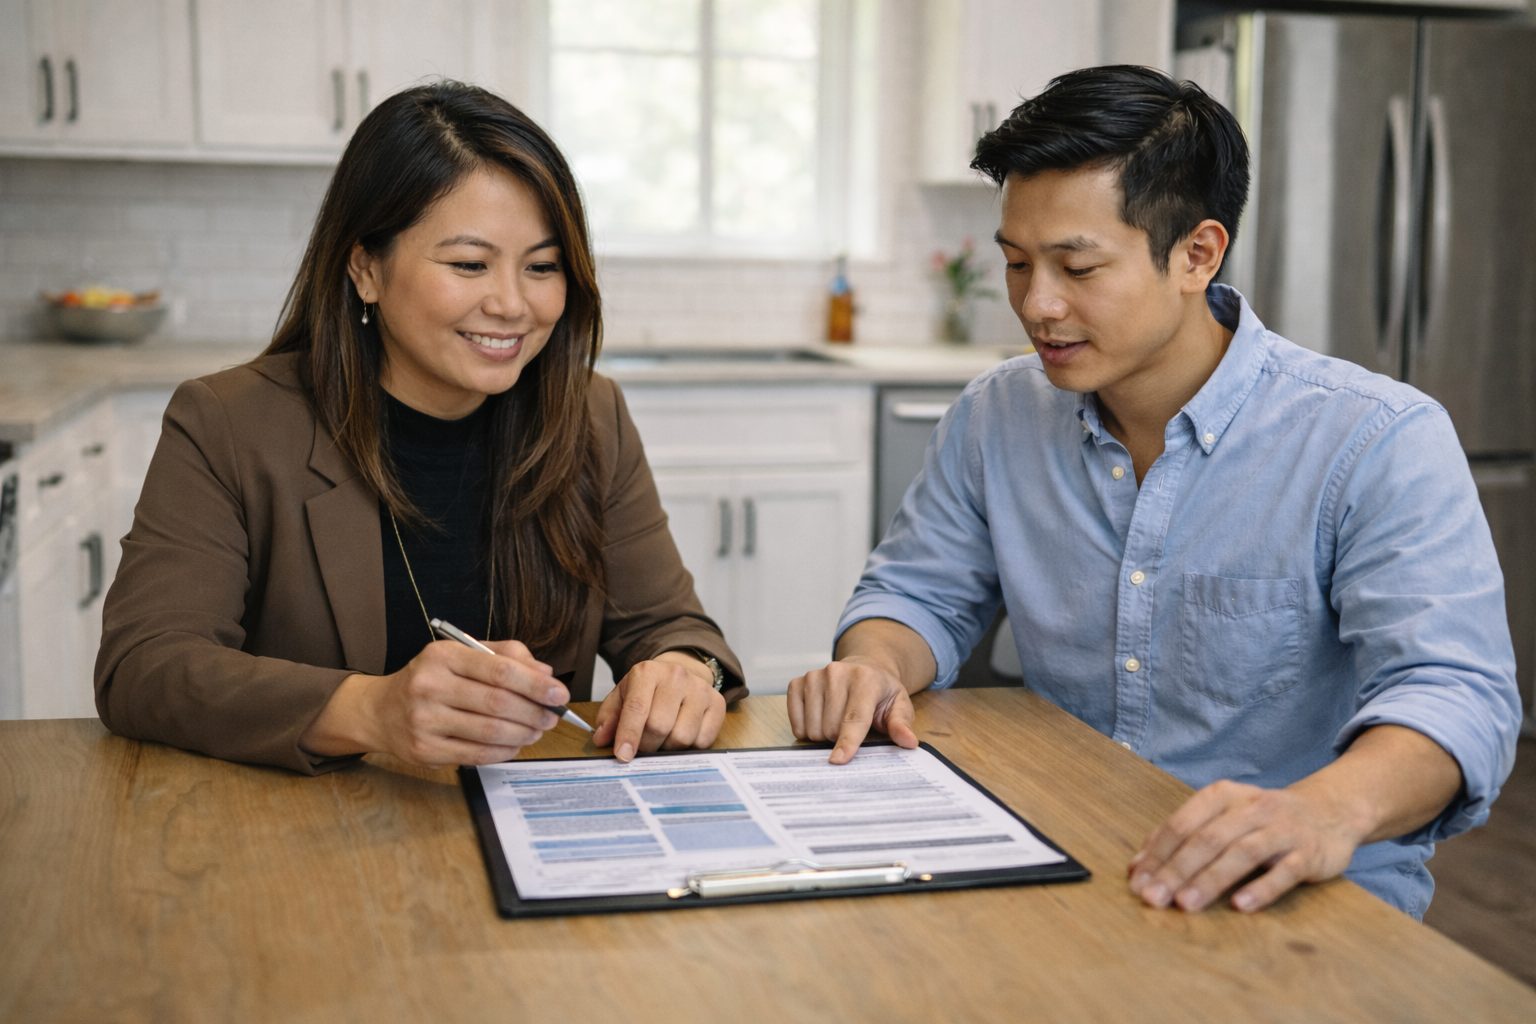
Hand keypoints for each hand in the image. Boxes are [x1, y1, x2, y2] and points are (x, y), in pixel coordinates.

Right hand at [309, 639, 570, 767]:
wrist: (380, 711)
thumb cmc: (431, 679)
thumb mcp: (462, 655)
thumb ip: (506, 656)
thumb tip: (545, 672)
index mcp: (442, 656)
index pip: (499, 670)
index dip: (535, 684)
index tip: (559, 693)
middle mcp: (429, 686)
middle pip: (498, 704)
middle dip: (534, 712)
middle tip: (553, 716)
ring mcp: (424, 721)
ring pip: (490, 732)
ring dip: (523, 734)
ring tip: (537, 731)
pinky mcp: (424, 750)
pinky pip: (476, 754)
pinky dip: (504, 751)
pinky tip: (515, 745)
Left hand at [591, 652, 725, 761]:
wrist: (680, 675)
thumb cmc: (647, 691)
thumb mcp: (622, 697)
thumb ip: (609, 718)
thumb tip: (602, 739)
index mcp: (647, 672)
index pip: (637, 709)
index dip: (628, 736)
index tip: (623, 756)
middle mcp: (676, 676)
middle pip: (659, 726)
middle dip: (647, 745)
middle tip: (643, 747)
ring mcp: (700, 689)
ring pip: (682, 737)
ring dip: (668, 748)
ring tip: (663, 739)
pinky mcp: (718, 704)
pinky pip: (703, 741)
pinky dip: (689, 748)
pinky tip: (681, 736)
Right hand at [787, 656, 917, 763]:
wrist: (864, 667)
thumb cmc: (881, 692)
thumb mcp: (899, 705)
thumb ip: (901, 724)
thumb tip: (909, 742)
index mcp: (865, 679)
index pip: (854, 717)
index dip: (847, 741)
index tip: (838, 760)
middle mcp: (836, 673)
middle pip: (831, 728)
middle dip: (840, 738)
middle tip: (851, 727)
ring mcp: (814, 676)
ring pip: (812, 727)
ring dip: (823, 734)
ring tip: (837, 720)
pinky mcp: (797, 682)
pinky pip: (795, 721)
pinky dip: (806, 728)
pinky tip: (819, 717)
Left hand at [1127, 779, 1365, 912]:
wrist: (1328, 811)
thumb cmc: (1261, 819)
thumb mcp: (1221, 817)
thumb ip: (1182, 837)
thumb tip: (1137, 866)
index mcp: (1223, 796)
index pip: (1182, 824)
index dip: (1158, 853)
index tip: (1137, 881)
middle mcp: (1251, 808)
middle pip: (1207, 839)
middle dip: (1176, 870)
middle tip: (1153, 898)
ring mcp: (1282, 830)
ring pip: (1242, 853)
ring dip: (1210, 879)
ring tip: (1185, 904)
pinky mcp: (1309, 853)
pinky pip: (1285, 871)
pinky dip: (1262, 888)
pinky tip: (1241, 905)